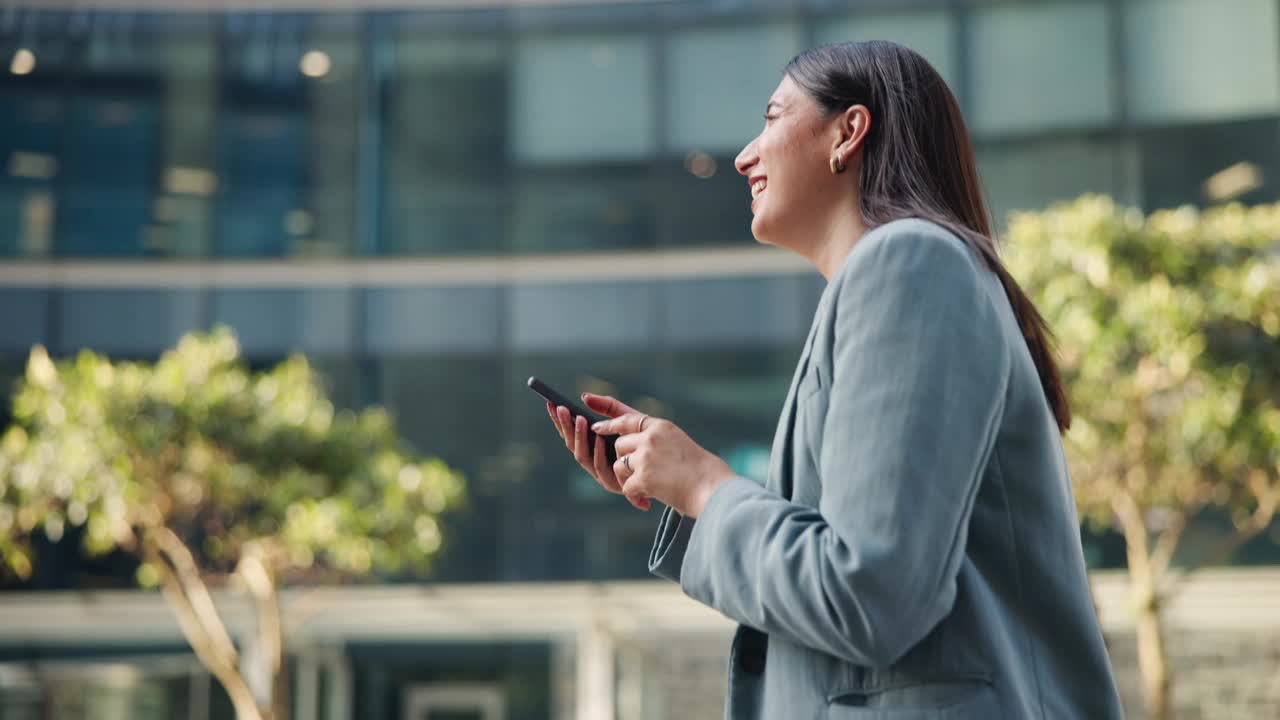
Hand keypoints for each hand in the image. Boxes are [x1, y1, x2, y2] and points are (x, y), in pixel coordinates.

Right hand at [545, 395, 650, 510]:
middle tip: (562, 408)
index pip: (570, 433)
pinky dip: (597, 452)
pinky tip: (598, 437)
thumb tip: (584, 396)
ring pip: (582, 457)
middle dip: (565, 426)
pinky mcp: (615, 484)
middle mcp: (594, 462)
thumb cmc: (647, 440)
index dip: (559, 420)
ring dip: (579, 437)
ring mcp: (603, 474)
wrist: (673, 465)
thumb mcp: (628, 418)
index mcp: (593, 447)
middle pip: (572, 444)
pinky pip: (601, 468)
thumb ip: (608, 407)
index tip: (551, 402)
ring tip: (579, 419)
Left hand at [589, 395, 736, 518]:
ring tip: (644, 490)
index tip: (595, 426)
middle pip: (619, 445)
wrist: (713, 489)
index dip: (609, 422)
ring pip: (619, 465)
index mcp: (662, 426)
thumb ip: (658, 442)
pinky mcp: (643, 477)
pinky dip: (634, 496)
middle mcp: (651, 437)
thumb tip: (635, 451)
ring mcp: (646, 456)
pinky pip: (626, 487)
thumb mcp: (680, 444)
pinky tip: (646, 502)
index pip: (627, 418)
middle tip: (637, 476)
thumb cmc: (702, 471)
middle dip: (624, 461)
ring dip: (627, 479)